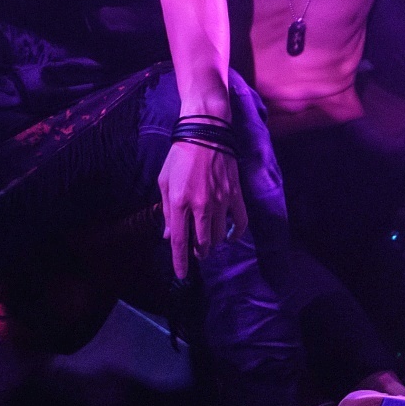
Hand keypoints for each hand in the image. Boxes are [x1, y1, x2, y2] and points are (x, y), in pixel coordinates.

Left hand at [158, 138, 248, 280]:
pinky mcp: (235, 194)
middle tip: (195, 254)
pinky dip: (235, 233)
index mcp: (180, 202)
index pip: (180, 242)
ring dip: (212, 244)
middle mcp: (201, 205)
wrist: (205, 131)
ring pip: (219, 235)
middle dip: (198, 253)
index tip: (181, 274)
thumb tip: (169, 236)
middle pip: (202, 242)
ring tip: (207, 245)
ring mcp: (221, 201)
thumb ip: (167, 211)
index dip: (180, 262)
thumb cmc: (179, 155)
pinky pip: (240, 222)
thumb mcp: (164, 181)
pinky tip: (229, 237)